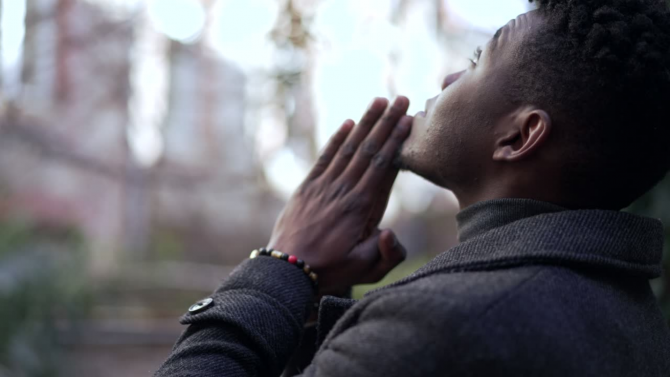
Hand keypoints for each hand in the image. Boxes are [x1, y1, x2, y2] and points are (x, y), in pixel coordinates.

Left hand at [268, 97, 412, 293]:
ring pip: (348, 148)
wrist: (287, 271)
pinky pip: (325, 158)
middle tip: (401, 99)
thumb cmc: (330, 270)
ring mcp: (324, 187)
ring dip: (365, 123)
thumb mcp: (365, 270)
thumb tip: (393, 233)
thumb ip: (387, 253)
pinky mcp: (307, 188)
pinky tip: (347, 123)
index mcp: (360, 208)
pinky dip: (336, 139)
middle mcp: (343, 191)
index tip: (407, 120)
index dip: (395, 141)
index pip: (382, 166)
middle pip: (368, 149)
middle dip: (386, 122)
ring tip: (379, 102)